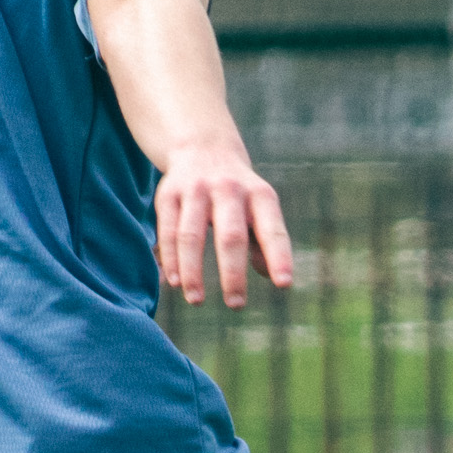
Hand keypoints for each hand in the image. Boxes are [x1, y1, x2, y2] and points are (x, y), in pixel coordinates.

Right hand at [154, 146, 292, 308]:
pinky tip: (175, 282)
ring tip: (197, 301)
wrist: (202, 147)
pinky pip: (168, 231)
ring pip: (191, 236)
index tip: (284, 285)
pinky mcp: (168, 194)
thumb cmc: (239, 194)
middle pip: (230, 236)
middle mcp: (228, 189)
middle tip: (236, 305)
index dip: (279, 257)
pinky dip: (172, 259)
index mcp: (259, 195)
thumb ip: (265, 242)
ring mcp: (195, 190)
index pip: (271, 229)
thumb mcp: (258, 209)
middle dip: (233, 273)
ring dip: (193, 272)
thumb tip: (272, 276)